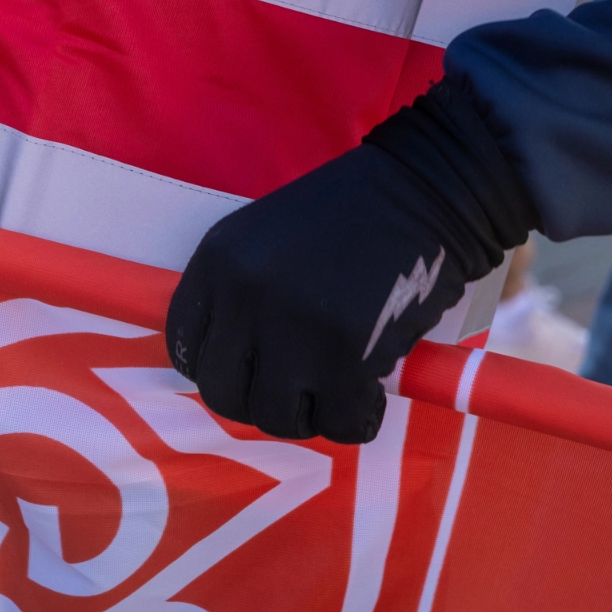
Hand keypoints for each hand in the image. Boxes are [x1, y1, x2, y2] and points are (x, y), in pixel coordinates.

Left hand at [166, 81, 536, 443]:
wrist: (428, 188)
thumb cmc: (353, 214)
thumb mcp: (268, 239)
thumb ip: (239, 294)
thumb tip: (231, 364)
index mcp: (217, 263)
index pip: (184, 346)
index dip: (216, 368)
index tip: (248, 371)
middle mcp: (244, 299)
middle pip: (223, 393)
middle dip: (259, 401)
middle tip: (296, 391)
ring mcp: (293, 331)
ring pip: (276, 417)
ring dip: (308, 415)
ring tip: (337, 391)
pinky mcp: (347, 357)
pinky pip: (338, 423)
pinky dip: (357, 419)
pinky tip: (372, 395)